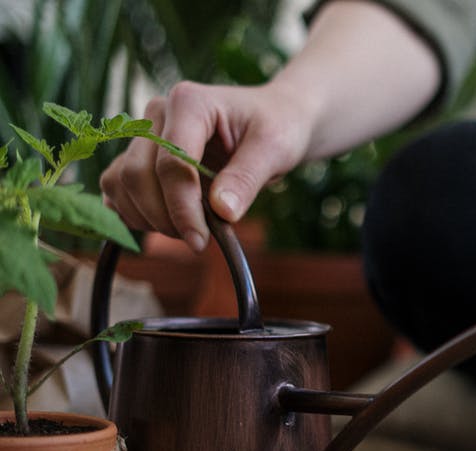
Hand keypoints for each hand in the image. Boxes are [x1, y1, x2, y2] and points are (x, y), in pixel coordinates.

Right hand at [100, 80, 312, 251]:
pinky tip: (167, 222)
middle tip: (199, 240)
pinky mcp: (139, 153)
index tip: (201, 241)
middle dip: (164, 217)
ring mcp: (144, 133)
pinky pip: (116, 187)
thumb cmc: (277, 127)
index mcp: (190, 102)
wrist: (274, 119)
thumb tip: (222, 213)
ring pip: (120, 182)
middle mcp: (157, 113)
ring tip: (188, 229)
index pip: (172, 164)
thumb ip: (247, 178)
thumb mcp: (275, 149)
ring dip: (147, 217)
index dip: (182, 208)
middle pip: (137, 175)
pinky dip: (134, 212)